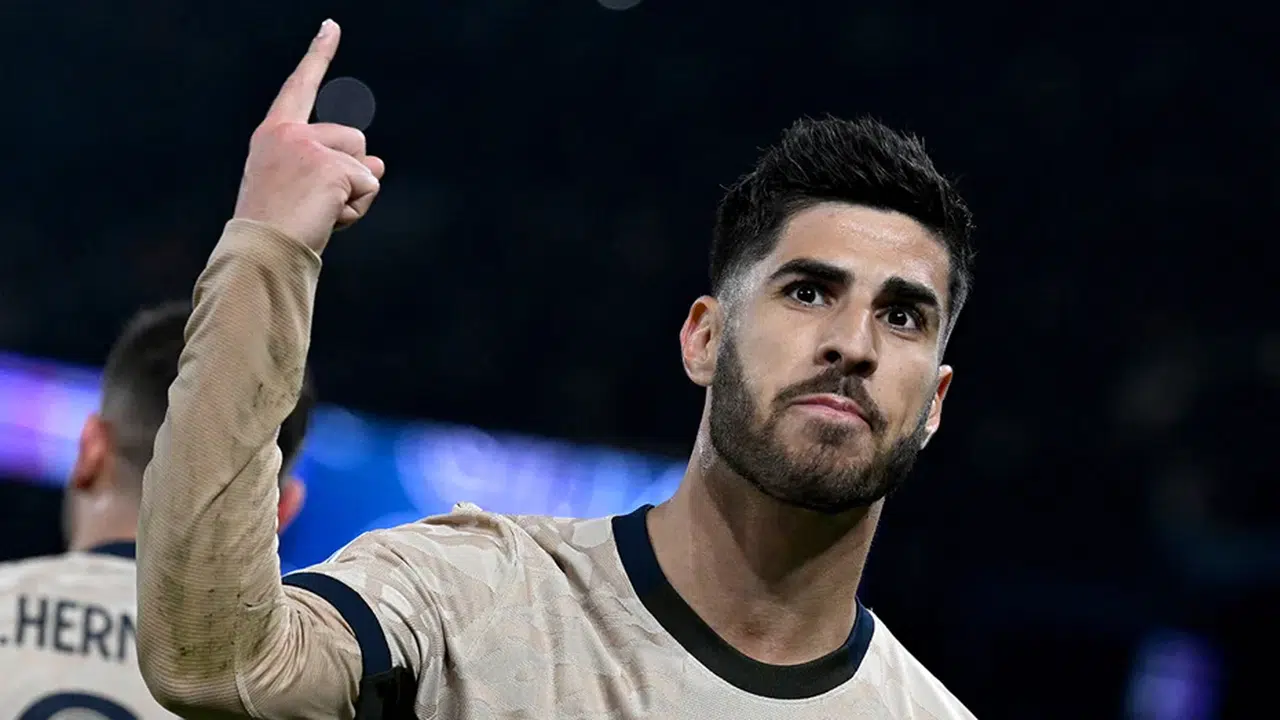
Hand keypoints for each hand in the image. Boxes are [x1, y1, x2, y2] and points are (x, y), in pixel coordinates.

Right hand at [232, 20, 384, 252]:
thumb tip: (380, 162)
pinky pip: (369, 186)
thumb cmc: (278, 227)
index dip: (318, 55)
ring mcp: (310, 147)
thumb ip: (337, 168)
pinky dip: (358, 209)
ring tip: (320, 212)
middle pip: (354, 138)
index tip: (332, 27)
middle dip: (351, 174)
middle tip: (314, 204)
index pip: (300, 87)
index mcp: (274, 133)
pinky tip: (328, 219)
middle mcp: (290, 133)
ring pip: (367, 162)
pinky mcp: (331, 167)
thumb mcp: (305, 189)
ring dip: (357, 193)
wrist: (262, 251)